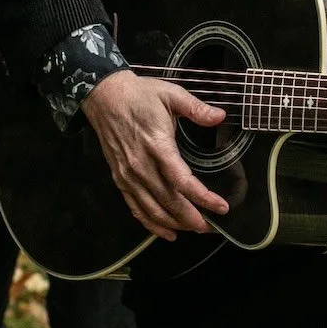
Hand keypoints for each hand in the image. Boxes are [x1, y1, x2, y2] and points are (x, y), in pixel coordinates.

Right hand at [80, 70, 229, 240]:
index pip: (182, 180)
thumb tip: (221, 116)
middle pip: (169, 201)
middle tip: (213, 227)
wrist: (104, 96)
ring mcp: (128, 175)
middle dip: (193, 218)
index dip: (203, 198)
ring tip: (196, 230)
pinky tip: (168, 233)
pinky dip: (152, 224)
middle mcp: (141, 165)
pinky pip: (136, 208)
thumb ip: (196, 108)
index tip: (222, 207)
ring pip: (153, 210)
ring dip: (176, 224)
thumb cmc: (141, 95)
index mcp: (157, 145)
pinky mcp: (119, 179)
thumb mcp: (171, 94)